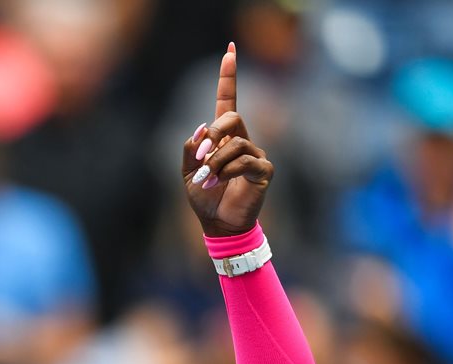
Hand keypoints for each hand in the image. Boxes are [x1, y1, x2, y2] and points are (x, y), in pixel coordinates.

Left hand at [182, 43, 273, 237]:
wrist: (218, 225)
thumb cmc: (205, 198)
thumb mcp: (188, 173)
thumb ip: (191, 150)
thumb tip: (201, 129)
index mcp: (223, 138)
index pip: (227, 101)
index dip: (228, 77)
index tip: (230, 50)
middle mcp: (242, 141)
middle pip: (232, 118)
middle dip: (214, 134)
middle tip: (201, 156)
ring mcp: (255, 154)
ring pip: (236, 143)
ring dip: (216, 161)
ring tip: (208, 179)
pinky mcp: (264, 170)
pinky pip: (246, 160)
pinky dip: (228, 170)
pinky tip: (220, 182)